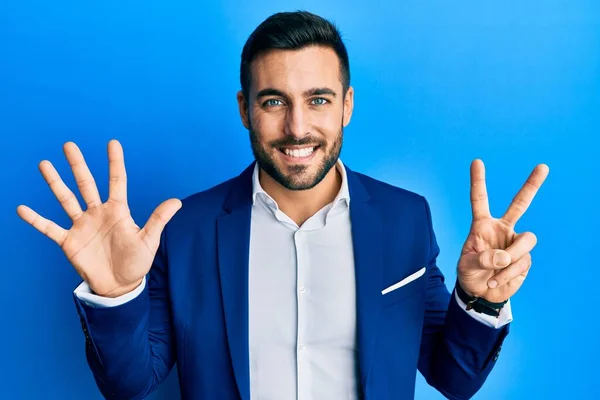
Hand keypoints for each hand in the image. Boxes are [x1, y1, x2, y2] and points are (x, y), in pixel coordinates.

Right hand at [17, 140, 181, 296]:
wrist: (119, 286)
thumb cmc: (136, 262)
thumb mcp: (149, 240)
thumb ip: (158, 220)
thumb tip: (177, 201)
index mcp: (118, 211)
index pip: (116, 181)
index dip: (115, 163)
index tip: (112, 143)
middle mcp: (97, 213)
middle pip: (86, 184)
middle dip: (78, 165)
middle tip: (69, 145)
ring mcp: (82, 226)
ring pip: (66, 199)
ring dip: (55, 183)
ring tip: (44, 164)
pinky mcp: (69, 241)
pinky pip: (49, 228)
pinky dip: (36, 220)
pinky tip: (21, 208)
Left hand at [457, 159, 548, 302]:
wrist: (480, 293)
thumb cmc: (469, 274)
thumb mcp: (466, 266)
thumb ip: (481, 259)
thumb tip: (503, 257)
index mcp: (483, 225)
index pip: (480, 200)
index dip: (478, 181)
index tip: (477, 161)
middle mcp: (502, 229)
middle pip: (520, 204)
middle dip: (532, 185)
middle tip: (543, 166)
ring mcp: (515, 243)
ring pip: (525, 241)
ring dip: (511, 259)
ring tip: (495, 273)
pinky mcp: (524, 259)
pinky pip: (522, 263)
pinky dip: (508, 275)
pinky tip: (496, 281)